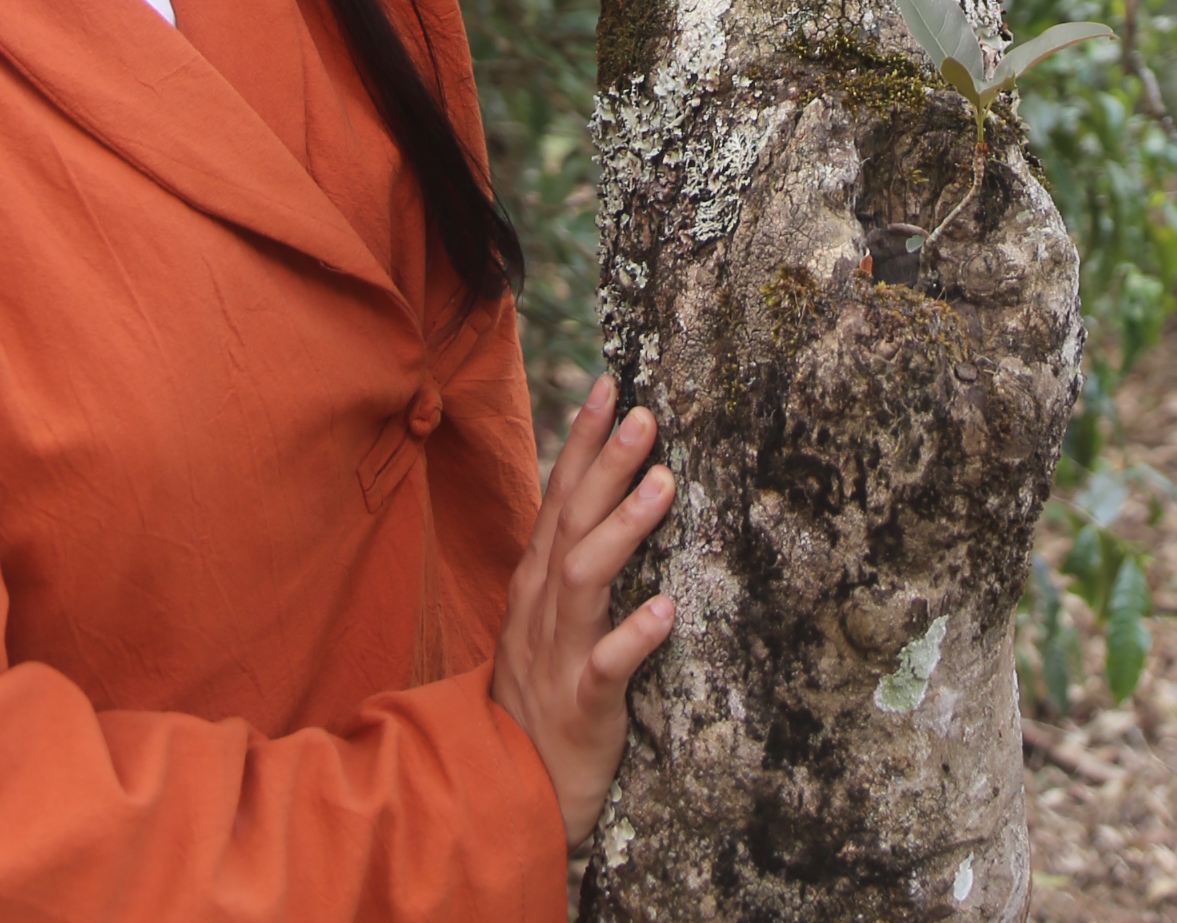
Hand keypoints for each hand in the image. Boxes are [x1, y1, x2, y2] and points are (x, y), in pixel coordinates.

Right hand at [490, 371, 676, 844]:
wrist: (510, 790)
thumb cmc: (543, 690)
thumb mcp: (545, 616)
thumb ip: (569, 555)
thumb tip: (602, 490)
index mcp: (536, 583)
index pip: (558, 498)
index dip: (581, 442)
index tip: (609, 386)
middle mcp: (541, 609)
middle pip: (571, 524)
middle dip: (605, 466)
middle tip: (644, 415)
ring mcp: (558, 656)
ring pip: (584, 581)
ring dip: (623, 530)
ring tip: (663, 486)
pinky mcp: (583, 706)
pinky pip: (606, 668)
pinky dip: (633, 637)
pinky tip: (666, 610)